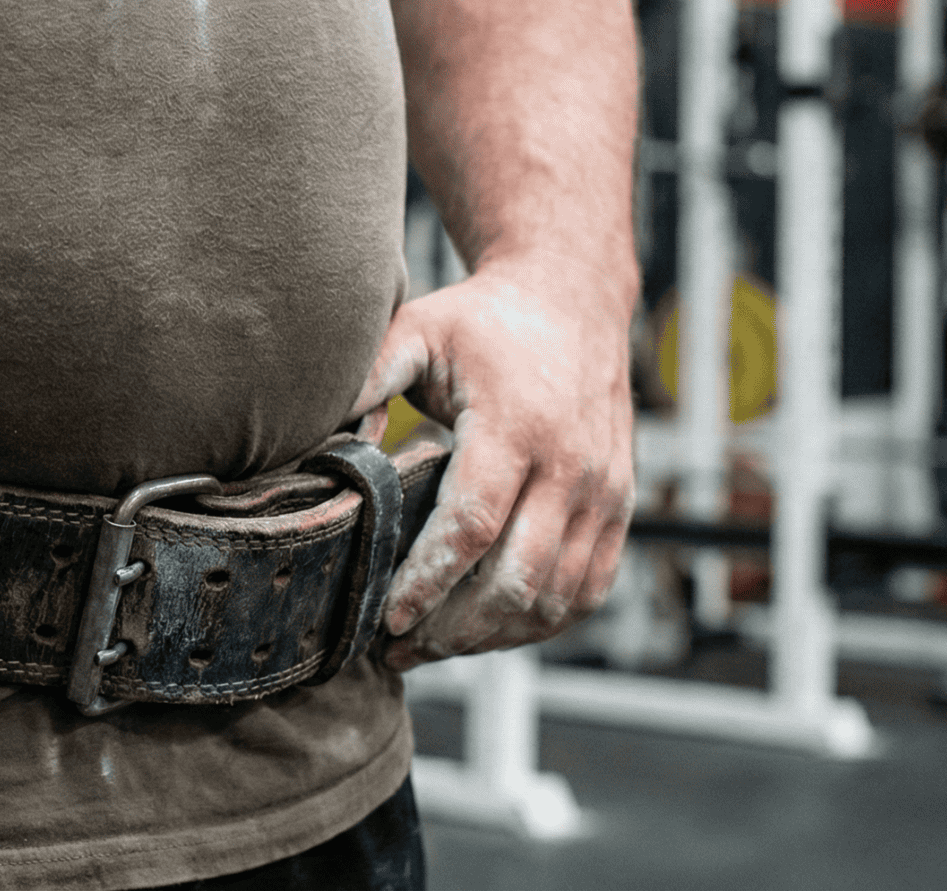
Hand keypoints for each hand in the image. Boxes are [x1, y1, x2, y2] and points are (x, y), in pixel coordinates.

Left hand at [348, 256, 633, 671]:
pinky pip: (589, 589)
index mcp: (516, 426)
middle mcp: (572, 465)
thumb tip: (325, 443)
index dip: (429, 582)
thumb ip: (367, 378)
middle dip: (456, 628)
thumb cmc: (482, 321)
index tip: (388, 618)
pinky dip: (543, 623)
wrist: (572, 299)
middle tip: (402, 647)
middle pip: (517, 579)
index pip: (473, 526)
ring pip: (556, 598)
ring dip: (496, 636)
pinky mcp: (621, 507)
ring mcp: (605, 491)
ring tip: (437, 647)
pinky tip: (493, 631)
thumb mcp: (416, 328)